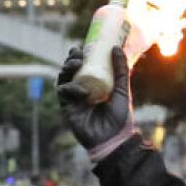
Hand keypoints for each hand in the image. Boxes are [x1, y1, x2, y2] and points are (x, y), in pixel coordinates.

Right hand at [56, 46, 136, 161]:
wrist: (114, 139)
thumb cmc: (120, 117)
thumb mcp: (121, 90)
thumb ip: (121, 70)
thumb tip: (117, 47)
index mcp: (94, 86)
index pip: (84, 67)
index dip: (81, 56)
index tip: (84, 46)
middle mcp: (82, 91)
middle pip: (71, 71)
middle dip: (72, 59)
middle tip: (78, 52)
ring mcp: (73, 99)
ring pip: (63, 79)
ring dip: (68, 68)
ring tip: (77, 63)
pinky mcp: (67, 108)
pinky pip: (63, 93)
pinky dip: (71, 88)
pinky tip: (82, 91)